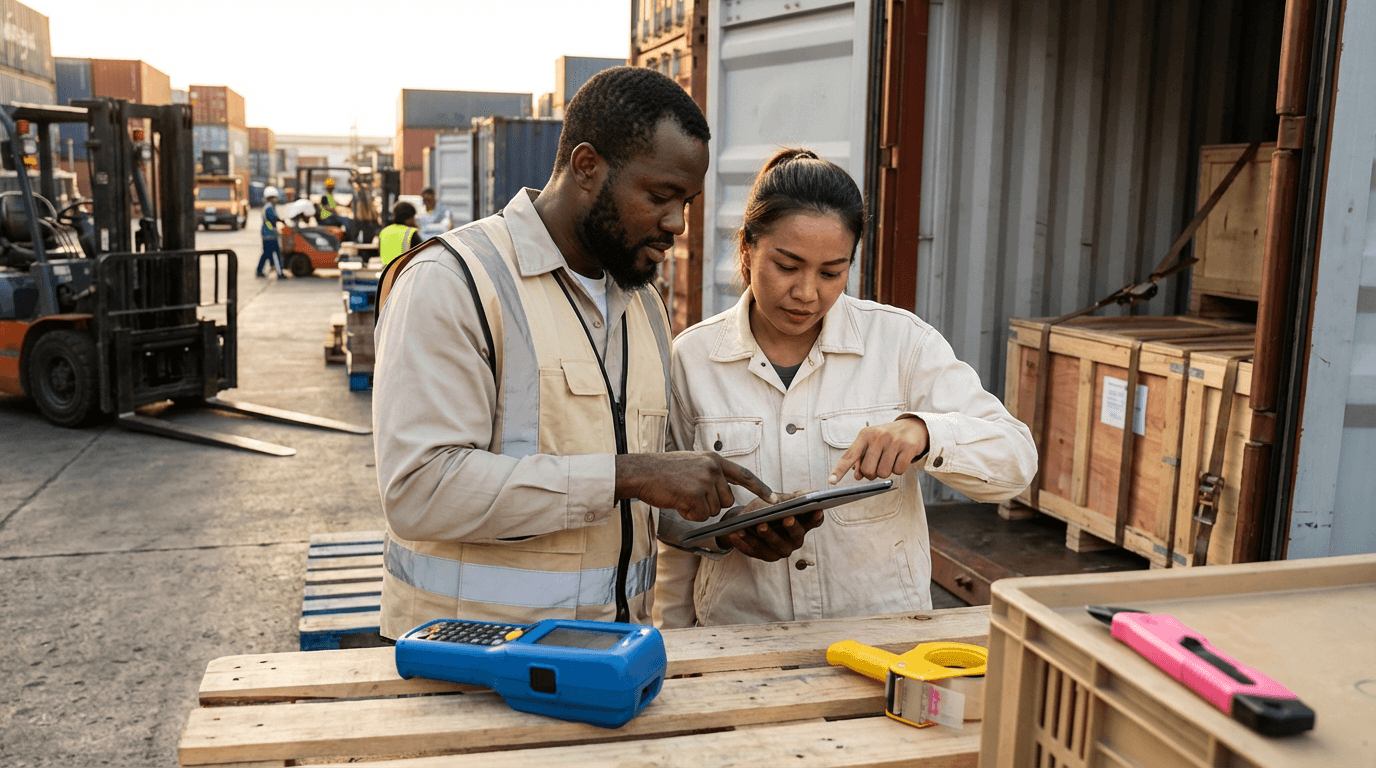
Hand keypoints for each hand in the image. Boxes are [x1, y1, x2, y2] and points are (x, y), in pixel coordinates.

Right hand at [616, 452, 775, 521]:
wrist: (641, 472)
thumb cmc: (663, 472)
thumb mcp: (692, 464)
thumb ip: (711, 474)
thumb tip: (725, 492)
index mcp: (713, 459)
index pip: (744, 474)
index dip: (760, 488)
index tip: (774, 498)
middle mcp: (713, 468)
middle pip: (727, 500)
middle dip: (711, 504)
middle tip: (689, 496)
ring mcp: (704, 480)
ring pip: (713, 510)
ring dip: (698, 510)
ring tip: (681, 497)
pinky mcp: (695, 493)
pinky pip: (701, 516)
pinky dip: (689, 515)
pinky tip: (678, 503)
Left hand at [716, 492, 823, 561]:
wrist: (745, 521)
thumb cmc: (765, 509)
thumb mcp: (777, 500)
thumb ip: (791, 498)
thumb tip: (812, 492)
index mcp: (801, 526)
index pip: (813, 522)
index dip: (816, 517)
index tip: (817, 509)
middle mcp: (793, 541)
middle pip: (796, 536)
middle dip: (791, 527)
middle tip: (786, 518)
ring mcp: (779, 551)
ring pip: (774, 545)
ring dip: (766, 535)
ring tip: (758, 525)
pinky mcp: (762, 555)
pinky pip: (754, 550)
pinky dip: (745, 541)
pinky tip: (737, 533)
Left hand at [829, 416, 928, 483]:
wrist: (913, 427)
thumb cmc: (887, 438)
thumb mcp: (871, 443)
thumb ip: (861, 458)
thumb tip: (858, 475)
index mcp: (865, 435)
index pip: (849, 455)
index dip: (839, 469)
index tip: (831, 481)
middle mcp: (878, 436)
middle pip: (868, 471)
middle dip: (872, 473)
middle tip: (878, 464)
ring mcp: (894, 441)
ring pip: (883, 473)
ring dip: (886, 472)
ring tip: (890, 459)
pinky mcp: (908, 447)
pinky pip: (898, 471)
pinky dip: (899, 470)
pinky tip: (900, 459)